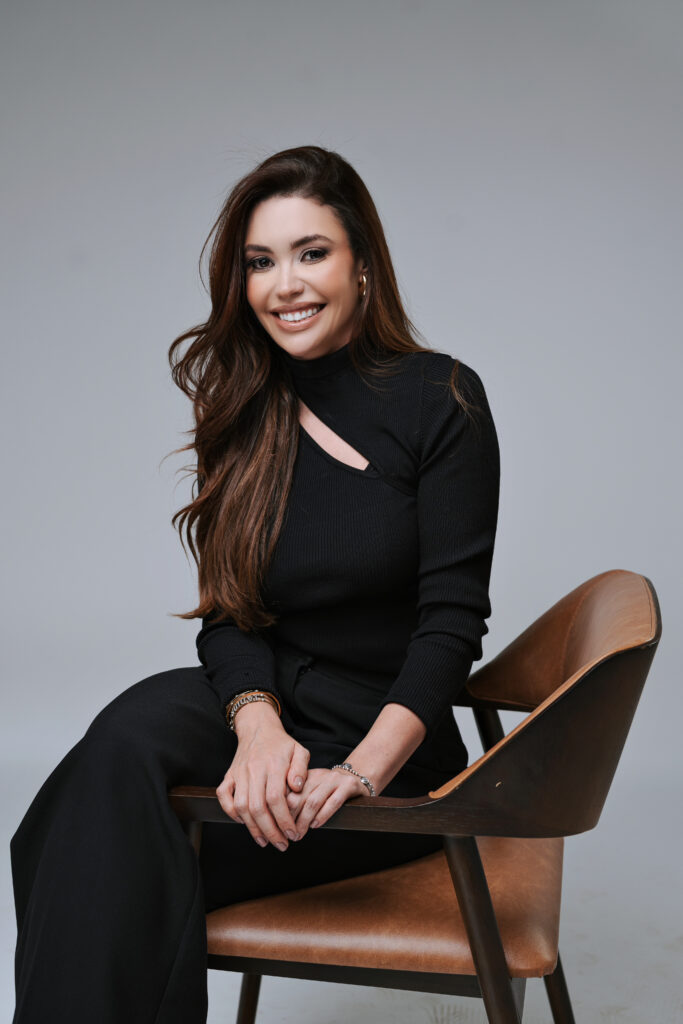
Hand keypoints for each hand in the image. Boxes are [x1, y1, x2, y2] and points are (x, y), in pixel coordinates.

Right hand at [216, 702, 309, 850]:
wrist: (258, 728)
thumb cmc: (281, 744)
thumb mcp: (299, 751)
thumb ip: (301, 769)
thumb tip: (297, 789)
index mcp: (273, 764)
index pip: (276, 798)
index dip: (284, 819)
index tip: (293, 833)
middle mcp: (254, 770)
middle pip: (258, 807)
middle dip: (270, 831)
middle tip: (281, 844)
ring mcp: (239, 773)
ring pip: (241, 806)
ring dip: (252, 827)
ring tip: (265, 840)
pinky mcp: (229, 775)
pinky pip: (223, 796)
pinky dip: (230, 811)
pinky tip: (243, 822)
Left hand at [285, 767, 367, 838]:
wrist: (356, 779)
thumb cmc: (328, 791)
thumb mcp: (310, 790)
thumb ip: (295, 800)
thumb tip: (276, 821)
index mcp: (305, 775)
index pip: (287, 792)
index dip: (280, 811)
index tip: (277, 827)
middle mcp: (318, 774)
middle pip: (298, 797)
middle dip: (290, 819)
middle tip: (288, 834)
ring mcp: (333, 779)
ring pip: (313, 801)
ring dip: (304, 821)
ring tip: (299, 835)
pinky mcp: (348, 785)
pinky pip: (333, 802)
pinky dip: (322, 816)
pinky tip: (315, 826)